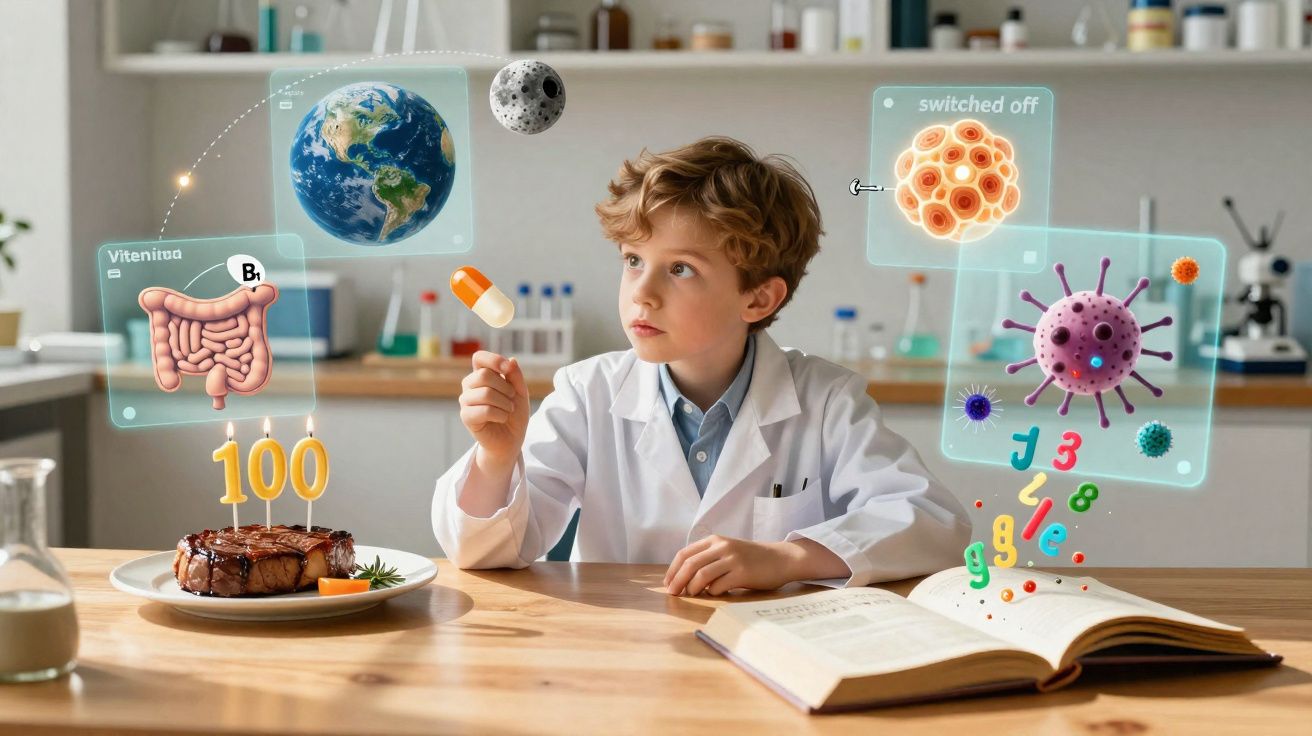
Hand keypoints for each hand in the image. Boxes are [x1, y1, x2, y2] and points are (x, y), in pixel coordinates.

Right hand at [459, 351, 529, 468]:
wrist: (511, 439)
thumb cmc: (513, 414)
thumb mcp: (520, 392)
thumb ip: (515, 376)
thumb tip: (511, 360)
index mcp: (481, 375)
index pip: (479, 357)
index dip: (493, 359)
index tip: (507, 369)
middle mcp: (470, 386)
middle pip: (483, 375)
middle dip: (505, 387)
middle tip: (512, 398)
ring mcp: (466, 401)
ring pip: (485, 393)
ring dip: (505, 403)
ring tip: (508, 410)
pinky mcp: (466, 417)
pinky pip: (485, 410)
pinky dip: (500, 414)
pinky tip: (502, 418)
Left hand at [663, 535, 800, 595]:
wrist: (780, 559)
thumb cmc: (752, 558)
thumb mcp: (727, 551)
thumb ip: (708, 558)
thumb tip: (683, 577)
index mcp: (715, 540)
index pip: (685, 553)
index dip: (672, 570)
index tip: (667, 583)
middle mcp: (722, 546)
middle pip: (690, 564)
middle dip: (677, 581)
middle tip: (672, 594)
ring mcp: (732, 559)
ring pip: (701, 575)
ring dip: (692, 588)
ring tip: (691, 595)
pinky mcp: (742, 573)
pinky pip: (718, 586)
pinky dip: (712, 592)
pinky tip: (715, 593)